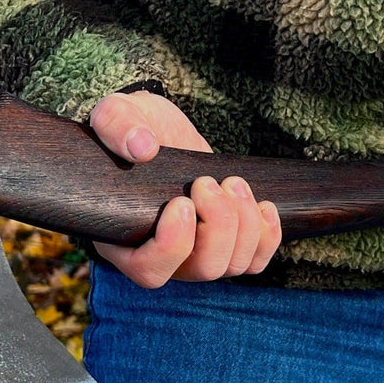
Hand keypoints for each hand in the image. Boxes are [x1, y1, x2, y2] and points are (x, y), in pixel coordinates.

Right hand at [87, 90, 281, 286]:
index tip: (182, 201)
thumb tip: (141, 147)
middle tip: (209, 182)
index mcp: (123, 238)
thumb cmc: (133, 127)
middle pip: (200, 269)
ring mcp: (196, 255)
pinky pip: (254, 261)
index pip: (149, 269)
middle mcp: (161, 256)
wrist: (161, 131)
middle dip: (218, 225)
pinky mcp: (225, 244)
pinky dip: (267, 236)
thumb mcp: (117, 113)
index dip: (173, 244)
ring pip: (230, 266)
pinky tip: (262, 204)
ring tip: (233, 183)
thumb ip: (115, 124)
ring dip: (244, 224)